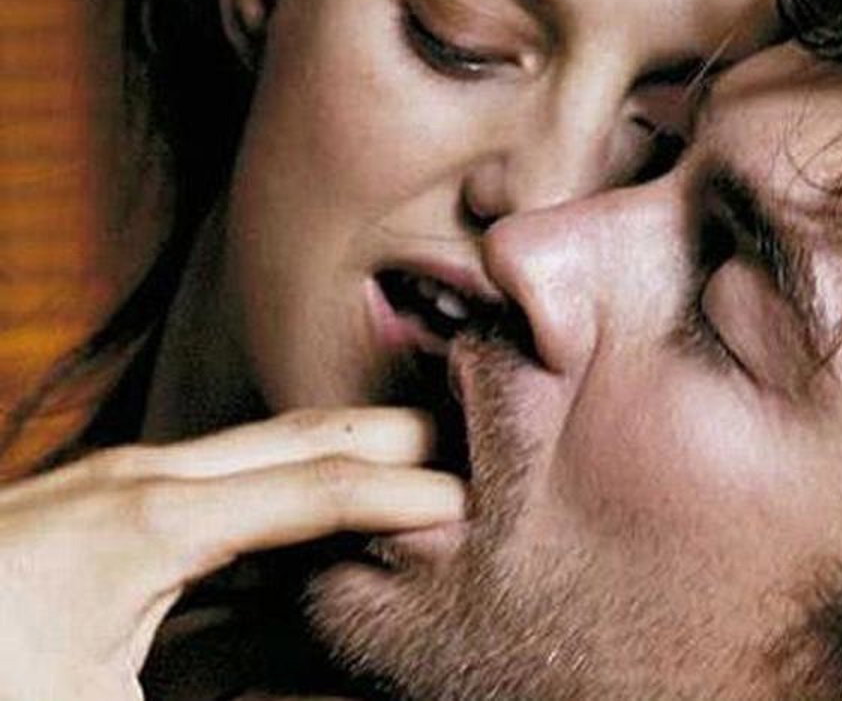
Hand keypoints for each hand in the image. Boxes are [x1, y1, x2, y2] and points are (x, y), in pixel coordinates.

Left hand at [0, 408, 462, 700]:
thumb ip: (249, 693)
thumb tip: (332, 688)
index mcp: (152, 522)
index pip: (317, 486)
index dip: (405, 491)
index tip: (477, 502)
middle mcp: (140, 482)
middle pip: (299, 433)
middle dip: (392, 432)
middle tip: (473, 440)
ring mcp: (114, 488)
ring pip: (260, 451)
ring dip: (342, 456)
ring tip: (415, 470)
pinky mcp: (97, 511)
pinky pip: (218, 486)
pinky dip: (283, 493)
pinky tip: (311, 527)